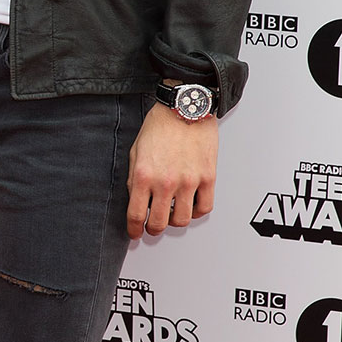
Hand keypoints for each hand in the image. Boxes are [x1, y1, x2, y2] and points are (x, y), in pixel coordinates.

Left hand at [126, 102, 216, 238]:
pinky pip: (204, 207)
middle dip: (153, 229)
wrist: (184, 108)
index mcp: (143, 176)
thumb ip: (134, 179)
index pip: (136, 215)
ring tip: (172, 213)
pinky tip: (191, 205)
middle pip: (159, 223)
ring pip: (182, 220)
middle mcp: (165, 182)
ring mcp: (188, 181)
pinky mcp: (208, 177)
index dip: (134, 229)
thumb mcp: (135, 152)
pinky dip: (197, 211)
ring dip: (175, 221)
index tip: (136, 233)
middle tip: (153, 226)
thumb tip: (137, 201)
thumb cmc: (160, 125)